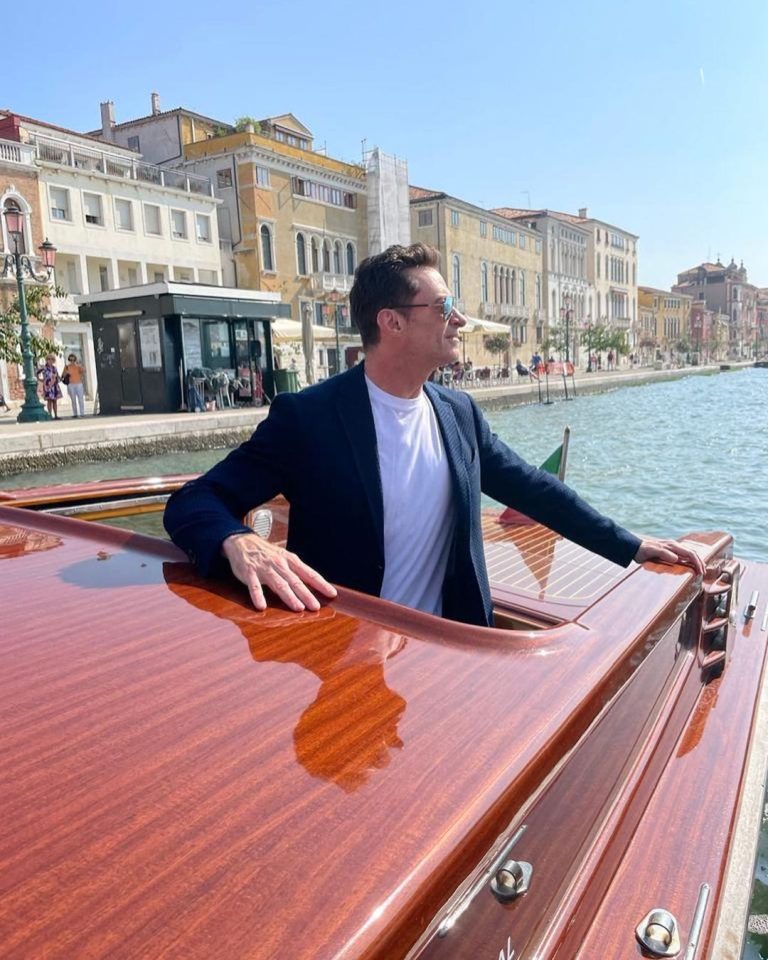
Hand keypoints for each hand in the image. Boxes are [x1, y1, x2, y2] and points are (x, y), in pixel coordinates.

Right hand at [221, 532, 336, 611]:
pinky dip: (258, 595)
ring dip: (289, 596)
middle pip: (295, 581)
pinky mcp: (249, 573)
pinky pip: (254, 586)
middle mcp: (279, 564)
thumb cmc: (267, 553)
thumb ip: (296, 571)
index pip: (309, 573)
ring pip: (279, 584)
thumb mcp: (284, 558)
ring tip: (298, 607)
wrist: (242, 541)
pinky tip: (262, 606)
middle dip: (306, 594)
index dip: (321, 583)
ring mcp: (264, 568)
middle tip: (315, 606)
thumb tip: (313, 585)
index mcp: (290, 560)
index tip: (332, 593)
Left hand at [634, 538, 705, 576]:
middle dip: (699, 562)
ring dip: (696, 561)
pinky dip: (689, 561)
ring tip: (700, 570)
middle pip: (692, 553)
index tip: (701, 571)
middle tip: (703, 573)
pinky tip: (690, 567)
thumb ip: (663, 553)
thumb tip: (676, 558)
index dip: (697, 562)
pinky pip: (682, 556)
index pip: (690, 553)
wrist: (634, 548)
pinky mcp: (669, 552)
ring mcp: (672, 549)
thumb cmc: (642, 550)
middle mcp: (674, 546)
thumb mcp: (651, 551)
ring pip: (688, 554)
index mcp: (672, 546)